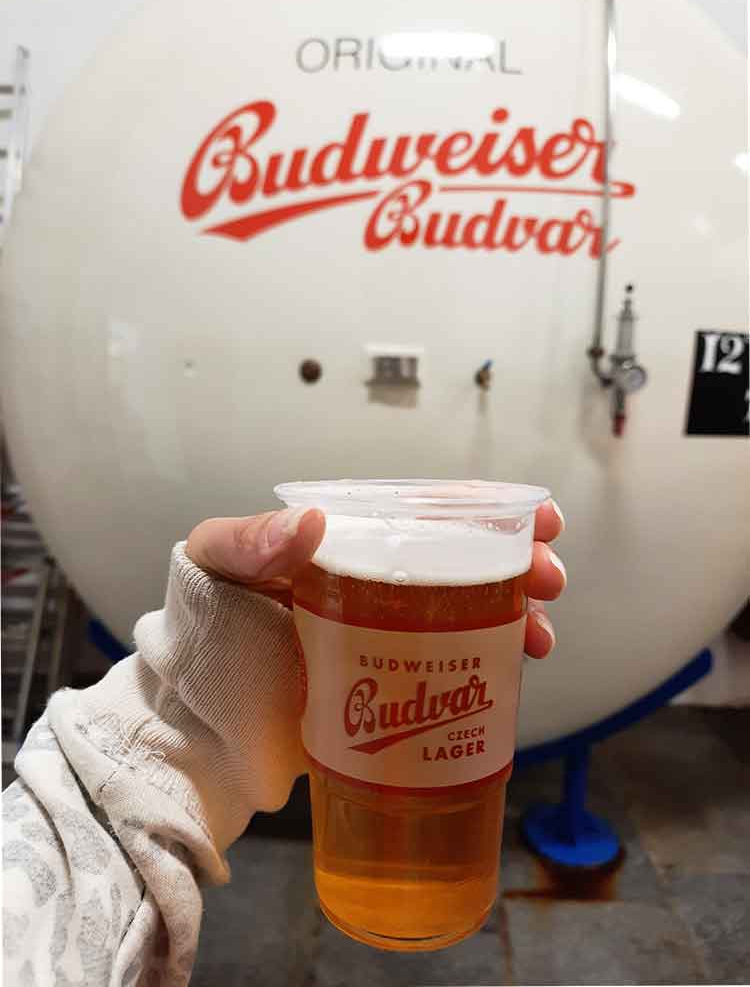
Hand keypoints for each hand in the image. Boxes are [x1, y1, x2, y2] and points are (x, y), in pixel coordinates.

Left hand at [185, 501, 565, 657]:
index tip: (538, 517)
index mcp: (347, 541)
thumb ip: (251, 542)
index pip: (426, 513)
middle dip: (518, 564)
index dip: (488, 511)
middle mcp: (376, 583)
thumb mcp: (216, 565)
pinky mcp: (391, 687)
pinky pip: (452, 668)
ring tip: (539, 635)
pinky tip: (512, 675)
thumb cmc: (203, 624)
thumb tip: (312, 524)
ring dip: (516, 616)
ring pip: (470, 614)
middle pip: (464, 562)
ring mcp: (388, 636)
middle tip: (549, 580)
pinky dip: (491, 667)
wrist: (197, 717)